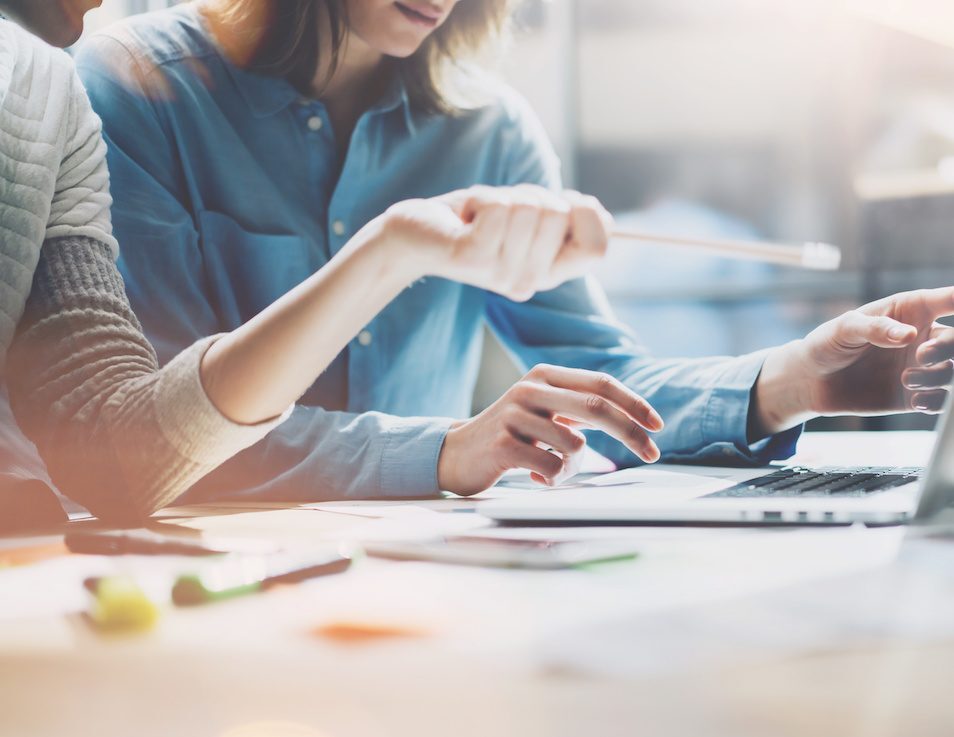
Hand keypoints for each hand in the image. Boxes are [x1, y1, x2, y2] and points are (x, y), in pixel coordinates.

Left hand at [380, 184, 612, 301]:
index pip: (597, 249)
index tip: (561, 203)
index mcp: (547, 273)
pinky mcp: (474, 257)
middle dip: (531, 195)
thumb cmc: (471, 222)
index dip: (587, 215)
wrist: (414, 236)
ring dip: (502, 196)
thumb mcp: (525, 219)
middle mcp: (528, 281)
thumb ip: (563, 220)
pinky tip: (465, 217)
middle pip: (561, 216)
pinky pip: (499, 207)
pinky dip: (481, 197)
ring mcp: (501, 273)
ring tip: (479, 217)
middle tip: (500, 213)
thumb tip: (602, 215)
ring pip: (530, 207)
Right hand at [437, 364, 663, 495]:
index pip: (601, 383)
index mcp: (545, 375)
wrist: (456, 453)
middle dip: (630, 433)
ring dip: (573, 466)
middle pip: (597, 407)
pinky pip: (550, 468)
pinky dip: (551, 479)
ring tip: (549, 468)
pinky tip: (530, 474)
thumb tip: (632, 418)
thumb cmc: (511, 435)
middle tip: (652, 454)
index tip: (657, 426)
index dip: (634, 403)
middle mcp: (530, 389)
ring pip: (575, 445)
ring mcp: (514, 415)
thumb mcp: (544, 410)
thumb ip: (579, 407)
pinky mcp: (503, 444)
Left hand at [752, 287, 953, 436]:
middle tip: (922, 354)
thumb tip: (908, 334)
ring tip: (906, 378)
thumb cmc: (828, 343)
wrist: (811, 380)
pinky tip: (916, 400)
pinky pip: (940, 400)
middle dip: (949, 346)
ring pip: (953, 371)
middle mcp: (921, 337)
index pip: (947, 300)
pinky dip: (935, 401)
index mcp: (909, 311)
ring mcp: (919, 367)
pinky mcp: (913, 395)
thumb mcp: (845, 328)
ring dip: (938, 375)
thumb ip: (875, 328)